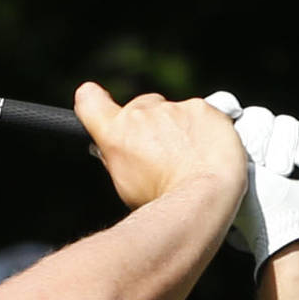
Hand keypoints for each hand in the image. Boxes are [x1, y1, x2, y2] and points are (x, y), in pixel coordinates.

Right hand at [73, 82, 248, 212]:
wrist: (204, 193)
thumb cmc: (164, 199)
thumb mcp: (126, 184)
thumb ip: (119, 157)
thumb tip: (121, 149)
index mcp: (115, 133)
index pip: (90, 101)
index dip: (94, 101)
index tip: (100, 107)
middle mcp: (141, 114)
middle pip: (141, 106)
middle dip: (150, 123)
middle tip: (163, 152)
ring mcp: (174, 108)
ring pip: (174, 111)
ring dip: (179, 128)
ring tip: (191, 158)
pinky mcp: (202, 106)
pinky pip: (201, 113)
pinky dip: (205, 128)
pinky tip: (208, 150)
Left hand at [205, 90, 298, 271]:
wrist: (283, 240)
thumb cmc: (243, 223)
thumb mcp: (217, 194)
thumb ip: (201, 171)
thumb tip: (174, 152)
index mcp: (228, 151)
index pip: (227, 116)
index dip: (226, 107)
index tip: (229, 112)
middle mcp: (255, 146)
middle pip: (257, 118)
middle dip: (259, 134)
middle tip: (257, 158)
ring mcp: (283, 150)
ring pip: (284, 125)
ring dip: (283, 143)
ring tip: (281, 170)